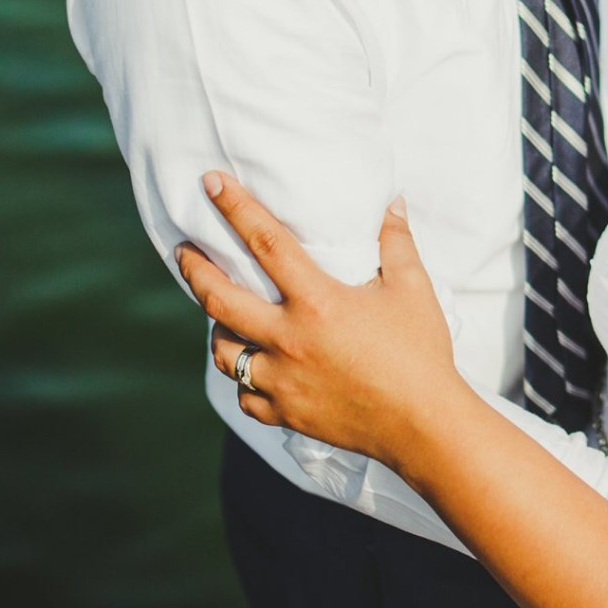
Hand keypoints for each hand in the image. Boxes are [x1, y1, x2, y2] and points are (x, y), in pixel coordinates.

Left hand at [176, 172, 459, 464]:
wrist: (423, 424)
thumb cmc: (420, 353)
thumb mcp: (413, 289)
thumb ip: (396, 242)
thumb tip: (391, 202)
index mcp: (317, 303)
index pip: (265, 243)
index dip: (236, 208)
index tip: (212, 183)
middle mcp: (288, 340)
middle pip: (219, 299)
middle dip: (195, 270)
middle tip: (184, 252)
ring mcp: (281, 380)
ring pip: (224, 352)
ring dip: (217, 328)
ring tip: (220, 314)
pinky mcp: (284, 413)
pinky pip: (246, 395)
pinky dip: (246, 380)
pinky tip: (254, 369)